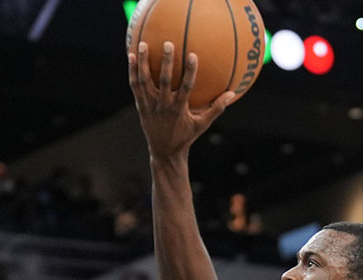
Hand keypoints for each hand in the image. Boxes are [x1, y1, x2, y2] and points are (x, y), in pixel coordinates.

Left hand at [128, 41, 234, 159]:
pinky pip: (135, 86)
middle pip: (164, 82)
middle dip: (166, 63)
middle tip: (168, 44)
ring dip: (143, 63)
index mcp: (179, 109)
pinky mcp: (141, 105)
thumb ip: (216, 108)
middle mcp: (164, 106)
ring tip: (143, 44)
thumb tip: (232, 94)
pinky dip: (132, 71)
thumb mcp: (202, 124)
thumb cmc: (186, 136)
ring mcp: (150, 105)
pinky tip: (130, 55)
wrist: (164, 151)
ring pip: (145, 81)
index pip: (186, 88)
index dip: (190, 72)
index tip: (193, 55)